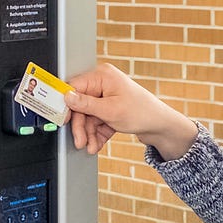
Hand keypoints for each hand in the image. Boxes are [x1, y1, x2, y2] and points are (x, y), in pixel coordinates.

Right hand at [64, 63, 197, 159]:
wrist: (161, 127)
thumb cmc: (142, 113)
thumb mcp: (110, 110)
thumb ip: (85, 104)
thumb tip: (66, 96)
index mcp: (103, 76)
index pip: (75, 87)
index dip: (67, 104)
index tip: (62, 119)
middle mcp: (103, 84)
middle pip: (80, 105)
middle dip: (81, 126)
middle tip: (80, 140)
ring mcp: (107, 96)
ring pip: (88, 116)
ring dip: (88, 133)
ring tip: (90, 146)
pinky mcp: (110, 109)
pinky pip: (96, 121)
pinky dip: (96, 133)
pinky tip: (96, 144)